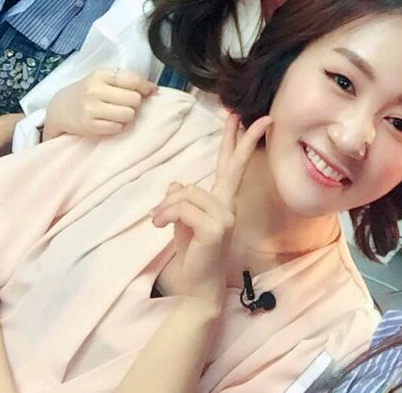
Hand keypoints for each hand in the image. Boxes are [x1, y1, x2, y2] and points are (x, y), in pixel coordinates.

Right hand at [43, 68, 157, 140]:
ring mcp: (90, 109)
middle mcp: (94, 90)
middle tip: (127, 104)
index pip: (132, 79)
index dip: (145, 87)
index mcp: (100, 75)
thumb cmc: (88, 92)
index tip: (148, 91)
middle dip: (135, 103)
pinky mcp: (88, 126)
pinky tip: (110, 121)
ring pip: (128, 115)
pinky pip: (117, 128)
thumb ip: (127, 81)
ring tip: (119, 113)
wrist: (59, 108)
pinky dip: (118, 126)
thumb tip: (155, 89)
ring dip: (128, 116)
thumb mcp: (103, 80)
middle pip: (134, 99)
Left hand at [150, 113, 271, 312]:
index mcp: (221, 202)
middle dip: (237, 138)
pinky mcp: (215, 229)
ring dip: (166, 206)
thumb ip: (182, 200)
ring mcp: (225, 217)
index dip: (237, 142)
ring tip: (157, 222)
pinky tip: (160, 226)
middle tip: (237, 113)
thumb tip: (175, 182)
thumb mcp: (181, 221)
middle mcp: (228, 206)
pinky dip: (167, 215)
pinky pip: (184, 208)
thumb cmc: (191, 255)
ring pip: (187, 192)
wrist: (195, 288)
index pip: (231, 166)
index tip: (243, 117)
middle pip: (232, 166)